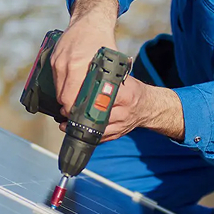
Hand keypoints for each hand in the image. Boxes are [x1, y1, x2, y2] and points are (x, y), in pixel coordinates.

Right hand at [51, 0, 117, 116]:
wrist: (90, 20)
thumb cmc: (102, 41)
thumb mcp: (110, 62)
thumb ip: (108, 81)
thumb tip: (108, 103)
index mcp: (78, 66)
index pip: (70, 98)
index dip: (74, 111)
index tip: (80, 116)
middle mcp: (65, 64)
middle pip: (62, 96)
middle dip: (69, 107)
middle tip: (78, 113)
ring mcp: (57, 61)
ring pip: (57, 89)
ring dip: (65, 96)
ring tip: (75, 102)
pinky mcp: (53, 58)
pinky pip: (55, 78)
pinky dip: (62, 85)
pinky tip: (71, 86)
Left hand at [57, 79, 186, 142]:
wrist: (148, 107)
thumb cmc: (132, 91)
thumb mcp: (122, 80)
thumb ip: (105, 78)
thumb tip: (82, 75)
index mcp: (125, 94)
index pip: (104, 97)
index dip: (88, 100)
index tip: (74, 99)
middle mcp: (123, 111)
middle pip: (98, 117)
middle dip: (80, 116)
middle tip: (65, 113)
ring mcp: (121, 125)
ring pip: (98, 130)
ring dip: (80, 128)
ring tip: (66, 124)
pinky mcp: (118, 134)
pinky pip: (101, 138)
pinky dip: (87, 136)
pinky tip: (76, 132)